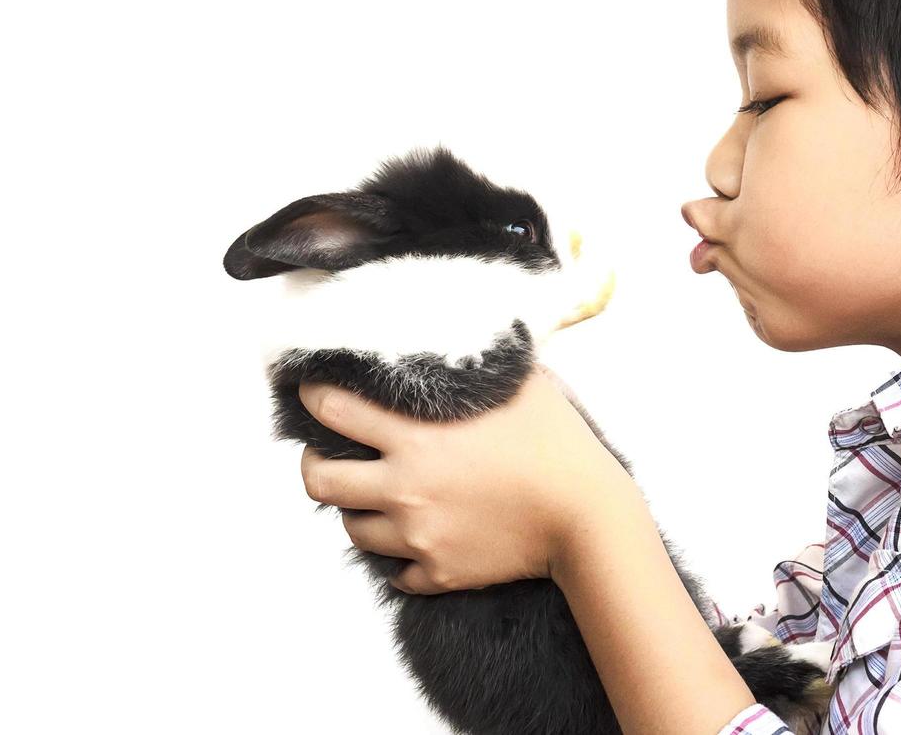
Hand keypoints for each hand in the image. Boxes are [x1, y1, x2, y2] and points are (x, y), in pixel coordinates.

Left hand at [296, 363, 640, 593]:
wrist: (586, 517)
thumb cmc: (558, 444)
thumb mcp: (522, 382)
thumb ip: (484, 359)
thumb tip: (471, 328)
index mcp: (416, 437)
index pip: (333, 410)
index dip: (314, 396)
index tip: (314, 390)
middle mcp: (405, 488)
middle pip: (318, 480)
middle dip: (315, 464)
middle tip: (328, 455)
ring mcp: (418, 535)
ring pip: (352, 530)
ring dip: (359, 511)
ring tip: (377, 498)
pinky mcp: (439, 572)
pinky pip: (396, 572)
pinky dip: (401, 556)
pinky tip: (419, 536)